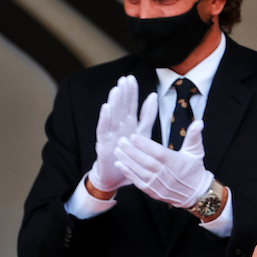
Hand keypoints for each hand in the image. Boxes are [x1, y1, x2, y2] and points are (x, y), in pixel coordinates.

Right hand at [88, 75, 157, 194]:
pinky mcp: (103, 143)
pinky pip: (104, 129)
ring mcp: (110, 134)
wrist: (116, 177)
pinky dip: (105, 118)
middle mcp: (119, 127)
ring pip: (113, 115)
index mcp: (130, 124)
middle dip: (123, 93)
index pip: (131, 105)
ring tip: (116, 89)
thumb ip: (148, 116)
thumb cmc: (129, 156)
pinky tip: (106, 107)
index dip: (131, 92)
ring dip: (114, 102)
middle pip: (121, 107)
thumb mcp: (143, 133)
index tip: (131, 78)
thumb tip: (153, 96)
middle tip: (124, 79)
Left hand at [114, 119, 214, 208]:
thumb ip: (194, 136)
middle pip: (146, 162)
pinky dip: (128, 174)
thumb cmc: (194, 169)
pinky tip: (119, 165)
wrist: (195, 193)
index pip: (158, 153)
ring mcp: (158, 184)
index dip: (145, 145)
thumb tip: (198, 122)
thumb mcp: (196, 152)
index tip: (134, 136)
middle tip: (121, 141)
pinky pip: (138, 182)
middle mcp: (166, 174)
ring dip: (127, 161)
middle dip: (132, 151)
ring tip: (117, 151)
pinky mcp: (152, 192)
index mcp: (176, 163)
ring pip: (140, 172)